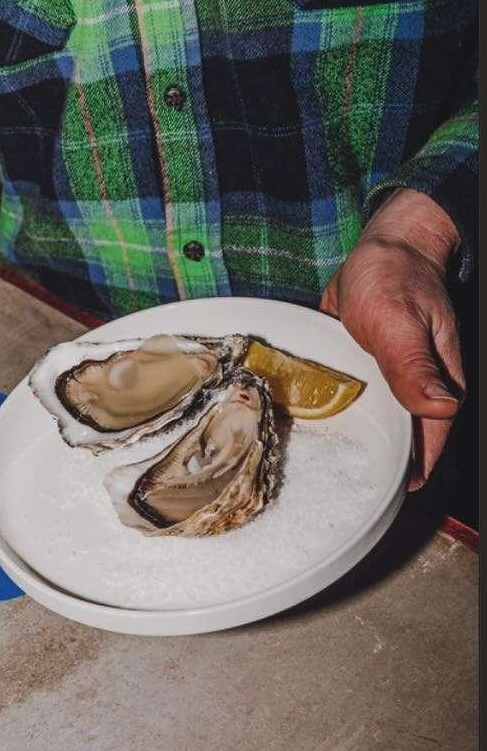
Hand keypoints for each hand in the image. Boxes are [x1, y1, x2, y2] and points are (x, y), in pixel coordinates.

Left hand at [321, 188, 463, 490]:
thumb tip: (441, 407)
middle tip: (338, 492)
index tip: (383, 501)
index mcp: (435, 385)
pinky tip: (310, 430)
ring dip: (354, 443)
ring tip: (320, 471)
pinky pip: (354, 402)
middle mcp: (414, 389)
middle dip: (376, 467)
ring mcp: (390, 381)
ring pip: (375, 424)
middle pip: (400, 441)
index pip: (427, 443)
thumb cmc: (396, 278)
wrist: (382, 249)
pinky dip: (337, 416)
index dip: (408, 474)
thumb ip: (416, 367)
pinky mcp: (366, 371)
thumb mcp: (399, 322)